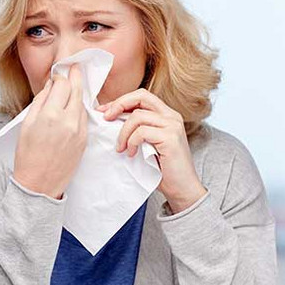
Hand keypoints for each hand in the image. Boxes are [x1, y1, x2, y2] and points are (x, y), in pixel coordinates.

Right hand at [12, 65, 86, 198]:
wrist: (39, 183)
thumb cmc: (27, 155)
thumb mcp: (26, 125)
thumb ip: (40, 102)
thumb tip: (50, 87)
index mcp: (49, 115)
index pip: (62, 85)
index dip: (60, 77)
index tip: (57, 75)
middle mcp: (67, 121)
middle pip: (76, 90)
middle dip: (75, 76)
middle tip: (75, 67)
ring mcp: (79, 130)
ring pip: (82, 103)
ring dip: (77, 93)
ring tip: (73, 86)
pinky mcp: (84, 139)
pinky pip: (84, 117)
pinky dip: (78, 109)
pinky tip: (73, 107)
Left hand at [97, 89, 205, 213]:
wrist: (181, 188)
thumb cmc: (161, 168)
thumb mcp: (145, 143)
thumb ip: (135, 129)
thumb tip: (109, 118)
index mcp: (166, 115)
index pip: (141, 96)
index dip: (120, 101)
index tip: (103, 111)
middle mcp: (172, 116)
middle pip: (141, 96)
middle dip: (118, 104)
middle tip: (105, 119)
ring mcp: (173, 126)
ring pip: (137, 116)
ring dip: (123, 133)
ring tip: (121, 148)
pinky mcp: (171, 138)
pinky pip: (141, 132)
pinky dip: (131, 142)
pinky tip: (132, 154)